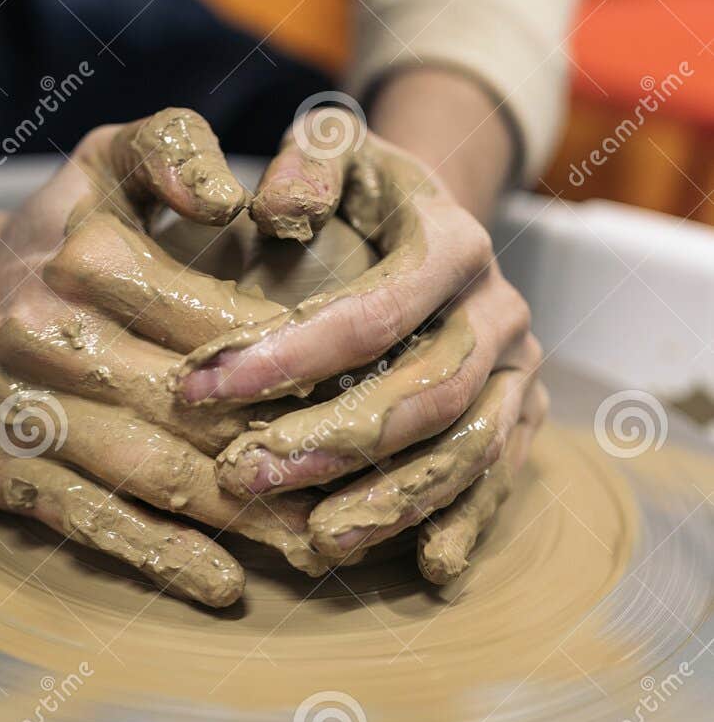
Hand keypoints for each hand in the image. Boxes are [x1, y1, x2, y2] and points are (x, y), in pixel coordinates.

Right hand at [0, 109, 327, 608]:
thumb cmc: (58, 229)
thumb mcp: (109, 155)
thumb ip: (175, 149)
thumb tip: (230, 201)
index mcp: (87, 257)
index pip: (218, 323)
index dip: (296, 363)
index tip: (367, 395)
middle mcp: (44, 334)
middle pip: (190, 407)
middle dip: (283, 451)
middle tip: (368, 489)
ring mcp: (12, 408)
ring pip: (148, 472)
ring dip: (241, 519)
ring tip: (323, 546)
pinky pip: (85, 519)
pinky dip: (157, 556)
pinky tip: (224, 584)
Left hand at [173, 111, 545, 591]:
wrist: (433, 219)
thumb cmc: (360, 194)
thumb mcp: (333, 152)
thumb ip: (305, 166)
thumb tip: (273, 210)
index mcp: (454, 242)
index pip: (374, 312)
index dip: (289, 354)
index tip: (199, 386)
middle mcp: (499, 308)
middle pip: (425, 393)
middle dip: (332, 442)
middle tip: (244, 475)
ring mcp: (518, 368)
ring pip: (467, 448)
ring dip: (392, 500)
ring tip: (315, 540)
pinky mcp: (521, 414)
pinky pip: (501, 479)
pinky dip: (465, 523)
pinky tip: (425, 568)